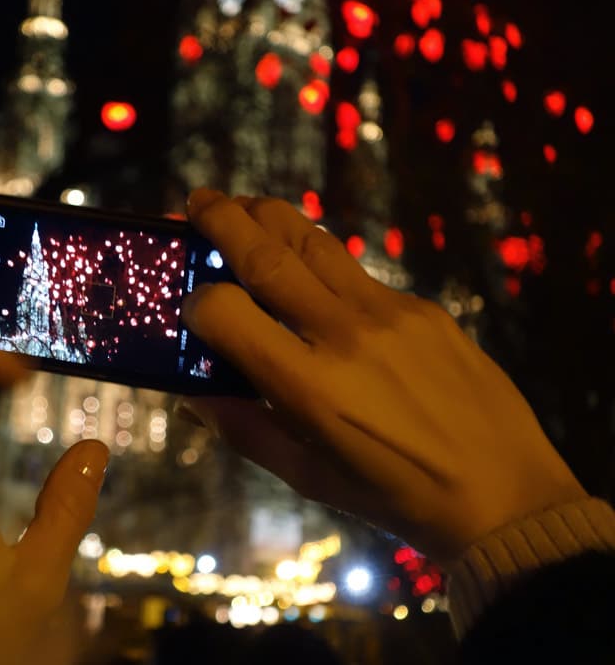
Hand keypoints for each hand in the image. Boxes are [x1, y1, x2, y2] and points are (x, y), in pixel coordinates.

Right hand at [180, 189, 585, 561]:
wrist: (501, 491)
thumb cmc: (392, 495)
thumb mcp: (306, 476)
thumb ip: (243, 429)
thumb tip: (193, 394)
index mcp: (307, 387)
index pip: (226, 313)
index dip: (197, 304)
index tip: (192, 306)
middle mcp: (343, 335)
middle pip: (266, 255)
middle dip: (222, 220)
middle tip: (198, 199)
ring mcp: (388, 313)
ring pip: (314, 242)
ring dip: (270, 217)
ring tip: (244, 205)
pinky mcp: (422, 307)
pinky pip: (357, 274)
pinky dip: (321, 263)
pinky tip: (311, 274)